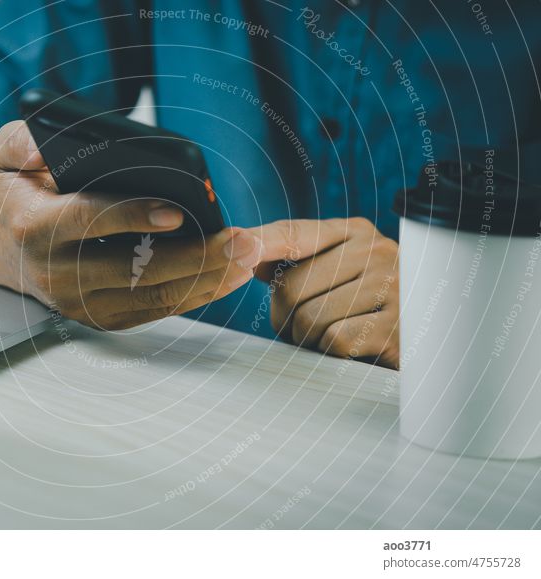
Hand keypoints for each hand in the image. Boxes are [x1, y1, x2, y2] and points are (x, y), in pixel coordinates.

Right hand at [0, 121, 255, 329]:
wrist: (4, 245)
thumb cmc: (18, 193)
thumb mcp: (6, 154)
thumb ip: (20, 142)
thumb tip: (43, 148)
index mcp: (35, 226)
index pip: (87, 220)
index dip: (131, 216)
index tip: (176, 211)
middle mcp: (55, 274)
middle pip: (134, 270)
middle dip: (194, 257)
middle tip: (241, 241)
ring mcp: (79, 302)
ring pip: (150, 297)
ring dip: (205, 280)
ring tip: (246, 259)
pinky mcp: (99, 317)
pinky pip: (152, 311)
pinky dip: (193, 296)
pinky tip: (225, 277)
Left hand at [249, 218, 398, 367]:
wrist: (433, 340)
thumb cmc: (369, 306)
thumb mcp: (338, 272)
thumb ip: (296, 260)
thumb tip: (242, 249)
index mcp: (355, 232)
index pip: (293, 234)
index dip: (258, 243)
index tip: (235, 248)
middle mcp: (375, 251)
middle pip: (289, 288)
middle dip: (284, 319)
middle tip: (304, 327)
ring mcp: (391, 286)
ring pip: (308, 319)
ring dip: (307, 339)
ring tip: (329, 337)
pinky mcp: (398, 327)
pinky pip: (333, 341)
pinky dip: (331, 352)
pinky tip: (352, 349)